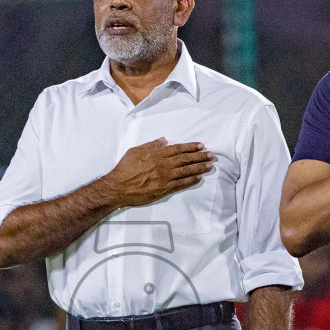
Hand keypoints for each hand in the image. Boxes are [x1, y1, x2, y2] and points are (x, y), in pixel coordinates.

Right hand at [100, 138, 215, 207]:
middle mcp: (163, 164)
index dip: (191, 147)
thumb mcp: (135, 151)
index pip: (178, 149)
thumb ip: (151, 145)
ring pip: (185, 171)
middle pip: (185, 159)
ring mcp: (164, 177)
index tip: (201, 146)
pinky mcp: (163, 189)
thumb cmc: (125, 168)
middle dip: (200, 156)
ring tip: (209, 166)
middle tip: (211, 155)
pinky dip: (190, 181)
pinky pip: (180, 184)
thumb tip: (163, 140)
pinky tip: (199, 178)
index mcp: (156, 154)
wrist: (118, 186)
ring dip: (199, 168)